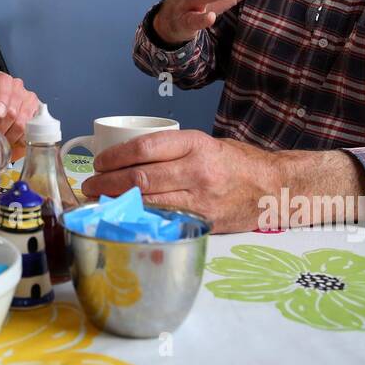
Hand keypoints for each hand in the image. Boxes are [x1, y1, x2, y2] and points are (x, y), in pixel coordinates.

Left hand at [0, 72, 39, 144]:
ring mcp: (29, 99)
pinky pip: (29, 130)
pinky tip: (10, 136)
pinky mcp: (37, 114)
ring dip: (8, 135)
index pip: (4, 83)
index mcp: (0, 80)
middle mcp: (16, 86)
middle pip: (12, 109)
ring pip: (21, 122)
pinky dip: (18, 138)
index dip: (1, 99)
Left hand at [81, 129, 275, 232]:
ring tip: (99, 201)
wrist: (274, 187)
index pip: (145, 147)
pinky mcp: (203, 220)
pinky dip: (140, 217)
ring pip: (148, 200)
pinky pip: (164, 218)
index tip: (99, 162)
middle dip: (107, 182)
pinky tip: (125, 215)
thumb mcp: (206, 144)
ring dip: (118, 201)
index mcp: (196, 144)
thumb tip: (129, 160)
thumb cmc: (238, 163)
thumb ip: (173, 151)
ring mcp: (201, 198)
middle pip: (141, 177)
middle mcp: (197, 170)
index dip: (115, 156)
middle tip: (90, 185)